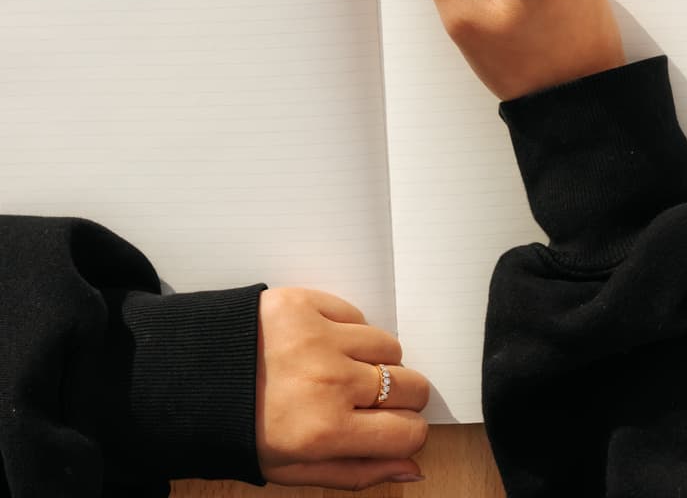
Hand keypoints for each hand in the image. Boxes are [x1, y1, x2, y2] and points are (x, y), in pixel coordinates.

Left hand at [256, 287, 429, 488]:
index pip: (408, 430)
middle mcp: (330, 382)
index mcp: (326, 432)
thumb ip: (357, 472)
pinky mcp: (308, 303)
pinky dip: (349, 331)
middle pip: (412, 385)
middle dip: (403, 397)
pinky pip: (357, 315)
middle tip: (374, 400)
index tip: (394, 428)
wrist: (184, 381)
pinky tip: (322, 345)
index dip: (408, 432)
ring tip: (343, 370)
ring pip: (390, 346)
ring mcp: (321, 337)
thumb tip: (413, 468)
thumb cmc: (240, 432)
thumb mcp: (292, 470)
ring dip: (376, 361)